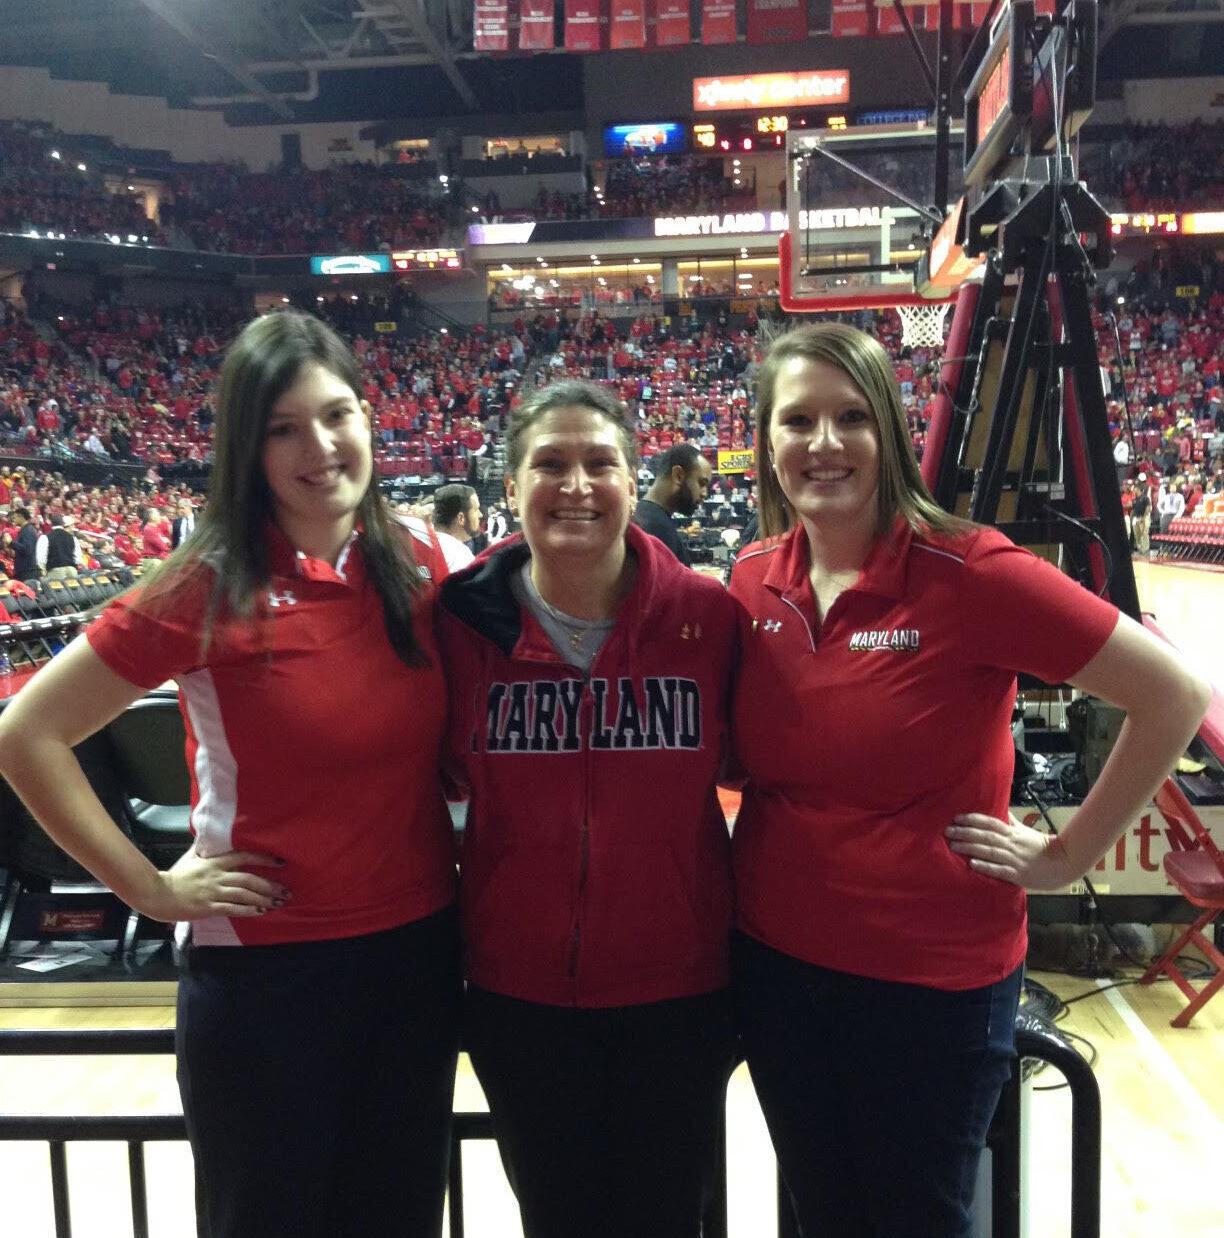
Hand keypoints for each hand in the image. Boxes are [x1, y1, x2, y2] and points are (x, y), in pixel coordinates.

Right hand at [141, 848, 290, 922]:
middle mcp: (217, 876)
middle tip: (286, 890)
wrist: (158, 894)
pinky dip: (248, 910)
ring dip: (263, 899)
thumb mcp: (192, 856)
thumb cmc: (177, 876)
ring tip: (278, 902)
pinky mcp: (208, 907)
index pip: (244, 856)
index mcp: (215, 861)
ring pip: (244, 894)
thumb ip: (206, 847)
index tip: (280, 862)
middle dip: (270, 885)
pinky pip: (233, 909)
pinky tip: (260, 912)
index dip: (263, 858)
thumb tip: (213, 833)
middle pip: (249, 879)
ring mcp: (213, 892)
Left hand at [945, 813, 1079, 892]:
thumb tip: (997, 806)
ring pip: (990, 851)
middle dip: (966, 833)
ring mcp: (1015, 859)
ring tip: (953, 845)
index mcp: (1013, 833)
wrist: (1064, 863)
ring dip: (970, 848)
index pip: (991, 822)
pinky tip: (972, 864)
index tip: (957, 817)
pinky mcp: (1018, 874)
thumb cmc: (1040, 846)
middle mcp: (1012, 844)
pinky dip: (986, 867)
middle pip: (986, 836)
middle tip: (947, 831)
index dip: (974, 819)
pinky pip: (1000, 870)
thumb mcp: (1024, 830)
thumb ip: (1009, 821)